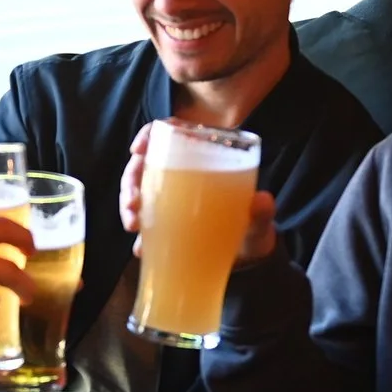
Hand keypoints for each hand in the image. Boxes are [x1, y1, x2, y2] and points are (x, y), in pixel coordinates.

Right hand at [118, 125, 278, 265]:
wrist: (247, 259)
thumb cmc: (253, 229)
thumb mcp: (259, 220)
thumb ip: (262, 212)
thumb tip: (262, 201)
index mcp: (206, 157)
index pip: (172, 132)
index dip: (149, 135)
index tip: (137, 150)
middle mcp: (184, 172)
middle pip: (147, 162)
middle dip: (131, 180)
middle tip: (132, 204)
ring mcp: (171, 197)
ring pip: (139, 189)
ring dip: (128, 204)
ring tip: (133, 225)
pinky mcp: (165, 221)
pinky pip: (144, 219)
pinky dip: (139, 232)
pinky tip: (141, 248)